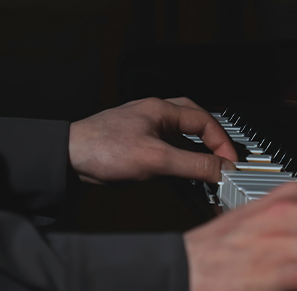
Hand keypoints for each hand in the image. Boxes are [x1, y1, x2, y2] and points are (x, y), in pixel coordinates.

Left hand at [69, 97, 238, 183]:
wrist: (66, 159)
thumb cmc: (102, 149)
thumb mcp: (156, 159)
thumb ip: (193, 165)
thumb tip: (223, 169)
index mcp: (162, 110)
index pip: (205, 121)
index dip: (222, 142)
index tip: (229, 164)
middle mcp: (155, 116)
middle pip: (196, 122)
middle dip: (213, 140)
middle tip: (224, 159)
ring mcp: (145, 130)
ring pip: (181, 136)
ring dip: (196, 151)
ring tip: (207, 169)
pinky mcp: (137, 146)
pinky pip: (167, 149)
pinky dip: (180, 160)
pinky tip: (182, 175)